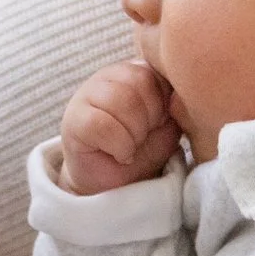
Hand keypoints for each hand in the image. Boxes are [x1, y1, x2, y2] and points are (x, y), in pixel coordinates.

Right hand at [61, 61, 180, 193]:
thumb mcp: (168, 126)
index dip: (164, 104)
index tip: (158, 125)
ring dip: (135, 134)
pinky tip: (119, 154)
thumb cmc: (142, 151)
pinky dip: (120, 146)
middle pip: (140, 82)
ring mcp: (87, 94)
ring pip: (121, 100)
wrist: (115, 184)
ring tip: (131, 147)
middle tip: (142, 138)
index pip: (157, 71)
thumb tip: (181, 94)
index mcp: (135, 71)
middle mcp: (109, 76)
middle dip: (150, 119)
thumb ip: (175, 104)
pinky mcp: (73, 120)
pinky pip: (103, 125)